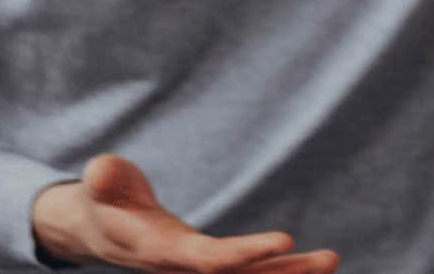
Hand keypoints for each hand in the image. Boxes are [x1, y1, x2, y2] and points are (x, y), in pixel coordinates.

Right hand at [31, 154, 337, 272]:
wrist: (102, 231)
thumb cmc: (108, 200)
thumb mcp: (104, 186)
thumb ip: (107, 179)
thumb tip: (102, 170)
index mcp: (162, 252)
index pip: (209, 261)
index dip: (246, 254)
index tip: (287, 239)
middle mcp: (186, 268)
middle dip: (284, 273)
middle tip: (330, 258)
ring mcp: (200, 270)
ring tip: (331, 259)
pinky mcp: (211, 266)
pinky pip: (251, 273)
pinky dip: (281, 272)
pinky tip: (313, 266)